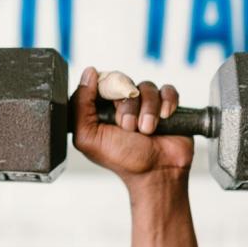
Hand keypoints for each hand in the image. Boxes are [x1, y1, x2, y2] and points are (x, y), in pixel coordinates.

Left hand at [69, 67, 193, 189]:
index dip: (108, 90)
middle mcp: (122, 104)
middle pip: (124, 81)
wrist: (157, 173)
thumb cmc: (123, 160)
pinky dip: (167, 102)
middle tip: (129, 127)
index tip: (113, 108)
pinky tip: (165, 117)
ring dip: (148, 109)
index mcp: (101, 109)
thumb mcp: (89, 137)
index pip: (101, 81)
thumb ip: (80, 105)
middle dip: (128, 106)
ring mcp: (145, 104)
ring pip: (146, 86)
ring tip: (147, 130)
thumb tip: (88, 73)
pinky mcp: (166, 105)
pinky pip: (167, 90)